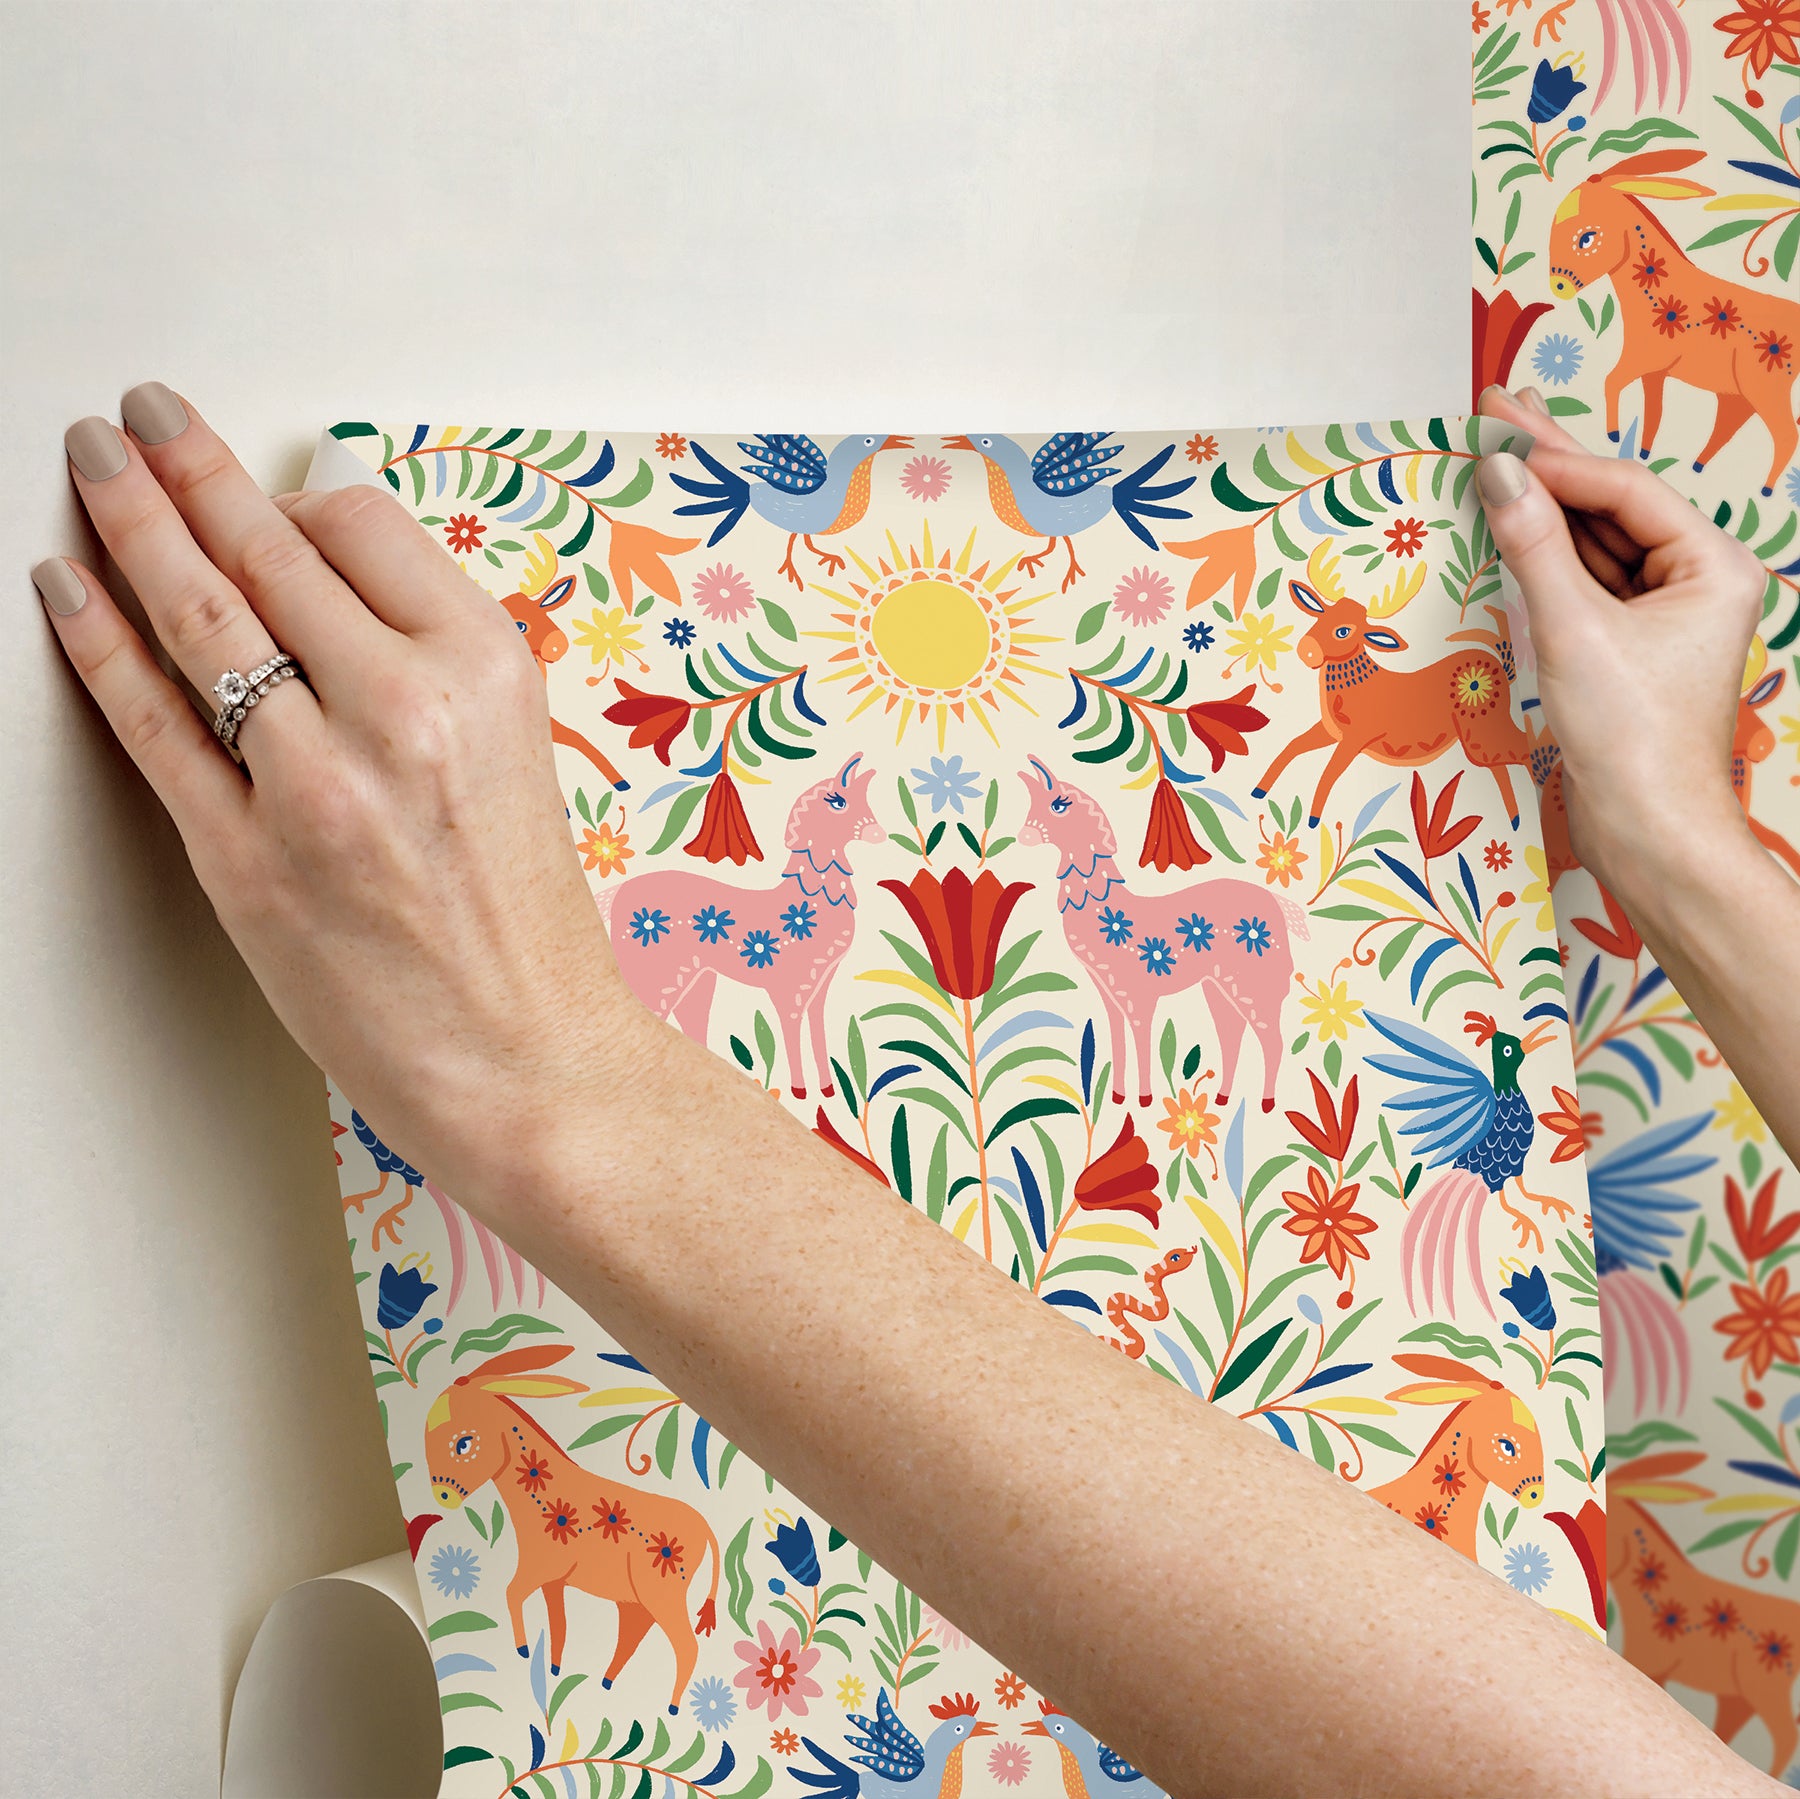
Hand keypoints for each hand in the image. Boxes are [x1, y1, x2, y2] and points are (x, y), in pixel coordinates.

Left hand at [32, 387, 636, 1198]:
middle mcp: (404, 710)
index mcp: (486, 671)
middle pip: (266, 551)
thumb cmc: (525, 921)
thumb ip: (435, 656)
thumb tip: (340, 567)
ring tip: (91, 465)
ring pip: (197, 616)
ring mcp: (317, 785)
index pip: (360, 528)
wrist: (527, 1056)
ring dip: (127, 521)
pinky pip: (153, 722)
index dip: (292, 498)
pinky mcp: (246, 859)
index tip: (257, 487)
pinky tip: (67, 586)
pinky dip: (97, 642)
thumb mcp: (519, 753)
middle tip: (141, 418)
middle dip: (186, 467)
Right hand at [1473, 383, 1767, 897]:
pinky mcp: (1626, 648)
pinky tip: (1509, 526)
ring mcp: (1661, 616)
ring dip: (1540, 507)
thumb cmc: (1634, 739)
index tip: (1495, 429)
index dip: (1556, 459)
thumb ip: (1532, 545)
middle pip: (1611, 507)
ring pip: (1593, 543)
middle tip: (1495, 409)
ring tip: (1492, 457)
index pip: (1624, 492)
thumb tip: (1496, 472)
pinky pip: (1582, 584)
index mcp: (1712, 567)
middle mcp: (1695, 582)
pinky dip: (1542, 556)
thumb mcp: (1575, 630)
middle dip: (1551, 463)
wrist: (1649, 834)